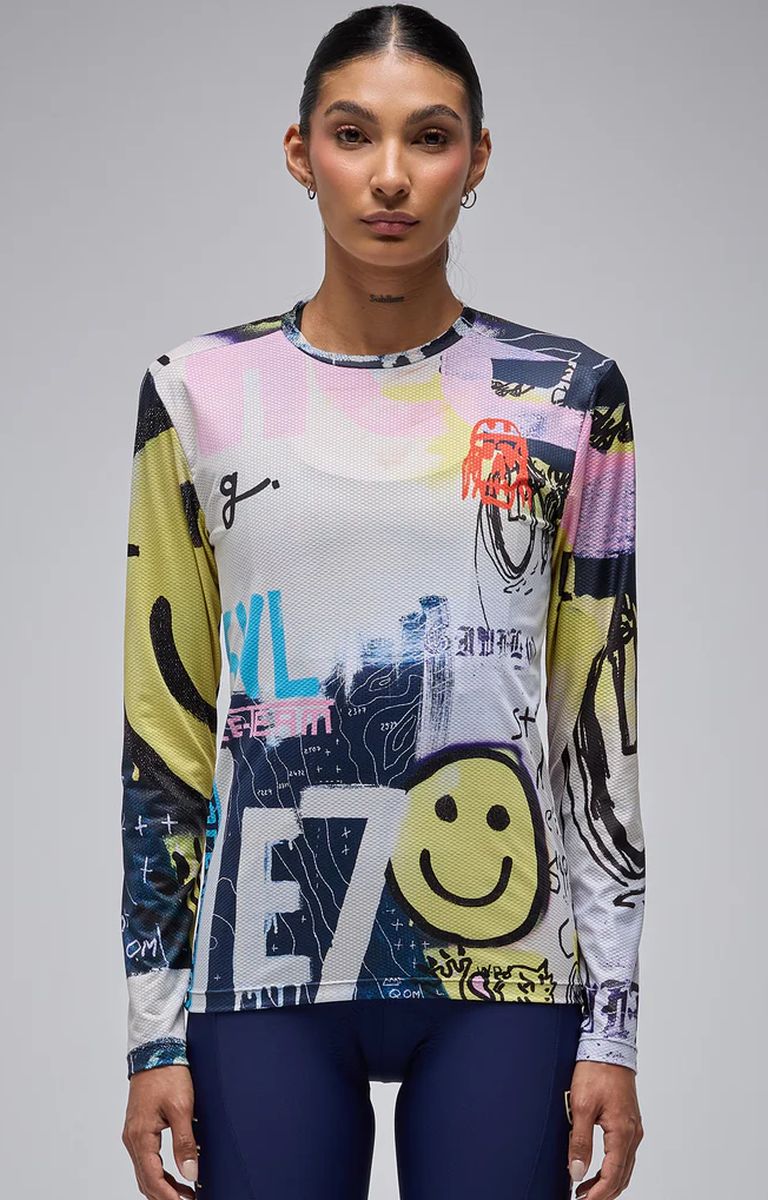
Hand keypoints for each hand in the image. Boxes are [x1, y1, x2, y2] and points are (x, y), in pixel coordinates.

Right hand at [122, 1064, 198, 1198]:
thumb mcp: (182, 1108)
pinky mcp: (139, 1129)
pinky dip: (158, 1173)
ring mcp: (134, 1134)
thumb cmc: (167, 1074)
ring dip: (162, 1186)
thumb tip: (190, 1172)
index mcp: (140, 1136)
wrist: (156, 1050)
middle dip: (165, 1196)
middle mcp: (132, 1138)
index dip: (169, 1197)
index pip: (153, 1178)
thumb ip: (185, 1142)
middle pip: (146, 1180)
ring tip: (185, 1194)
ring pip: (145, 1172)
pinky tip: (174, 1176)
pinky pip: (146, 1160)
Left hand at [567, 1060, 643, 1198]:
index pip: (612, 1176)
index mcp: (622, 1132)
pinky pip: (624, 1154)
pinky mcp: (629, 1121)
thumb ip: (579, 1141)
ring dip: (608, 1182)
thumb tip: (577, 1172)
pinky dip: (613, 1168)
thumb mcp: (580, 1105)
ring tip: (585, 1188)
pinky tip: (597, 1168)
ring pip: (624, 1167)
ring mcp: (633, 1127)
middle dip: (603, 1193)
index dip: (597, 1194)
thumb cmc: (595, 1070)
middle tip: (582, 1199)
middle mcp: (632, 1133)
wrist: (608, 1045)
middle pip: (622, 1176)